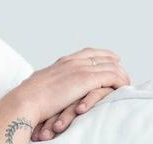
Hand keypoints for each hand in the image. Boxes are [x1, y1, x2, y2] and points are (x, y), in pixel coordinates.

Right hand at [11, 47, 130, 138]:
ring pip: (110, 65)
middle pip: (102, 56)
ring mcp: (80, 68)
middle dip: (115, 63)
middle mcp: (72, 61)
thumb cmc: (29, 98)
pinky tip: (123, 88)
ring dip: (121, 75)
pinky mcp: (86, 79)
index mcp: (62, 62)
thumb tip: (49, 90)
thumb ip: (51, 84)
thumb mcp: (41, 85)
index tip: (112, 58)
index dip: (102, 54)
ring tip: (126, 84)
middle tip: (124, 74)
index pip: (88, 52)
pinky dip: (120, 81)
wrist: (26, 100)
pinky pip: (112, 76)